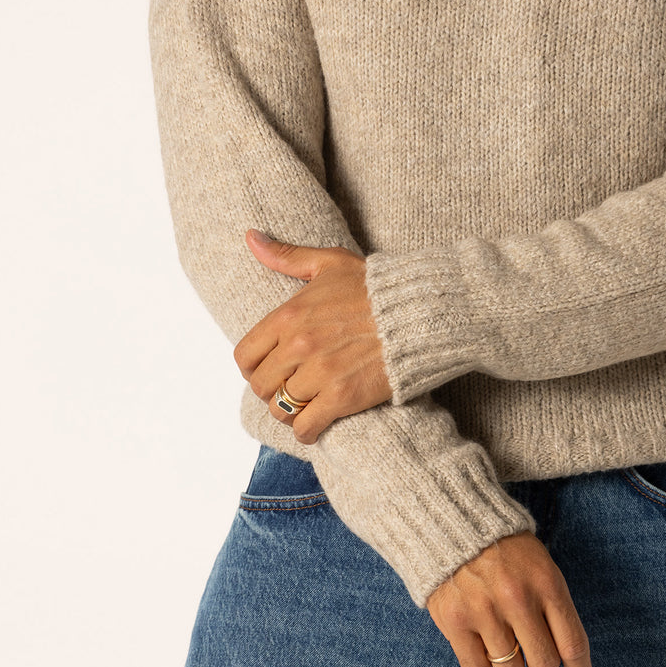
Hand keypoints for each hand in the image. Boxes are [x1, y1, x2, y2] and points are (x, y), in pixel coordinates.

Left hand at [233, 230, 392, 442]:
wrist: (420, 312)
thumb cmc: (375, 287)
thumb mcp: (330, 263)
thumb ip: (287, 255)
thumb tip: (250, 237)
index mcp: (289, 315)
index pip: (245, 355)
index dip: (254, 366)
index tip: (270, 367)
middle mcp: (299, 345)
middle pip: (261, 386)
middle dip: (273, 389)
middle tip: (291, 386)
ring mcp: (320, 373)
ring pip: (281, 409)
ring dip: (290, 410)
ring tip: (306, 403)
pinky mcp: (342, 397)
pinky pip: (305, 427)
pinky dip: (307, 430)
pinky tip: (317, 422)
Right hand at [427, 532, 593, 666]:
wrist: (456, 523)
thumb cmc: (506, 551)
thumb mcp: (541, 566)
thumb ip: (554, 609)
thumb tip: (569, 662)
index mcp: (546, 583)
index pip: (572, 643)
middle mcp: (518, 599)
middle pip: (543, 665)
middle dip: (542, 666)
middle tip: (533, 653)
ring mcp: (484, 611)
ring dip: (509, 661)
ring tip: (501, 634)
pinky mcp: (455, 620)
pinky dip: (481, 661)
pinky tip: (479, 637)